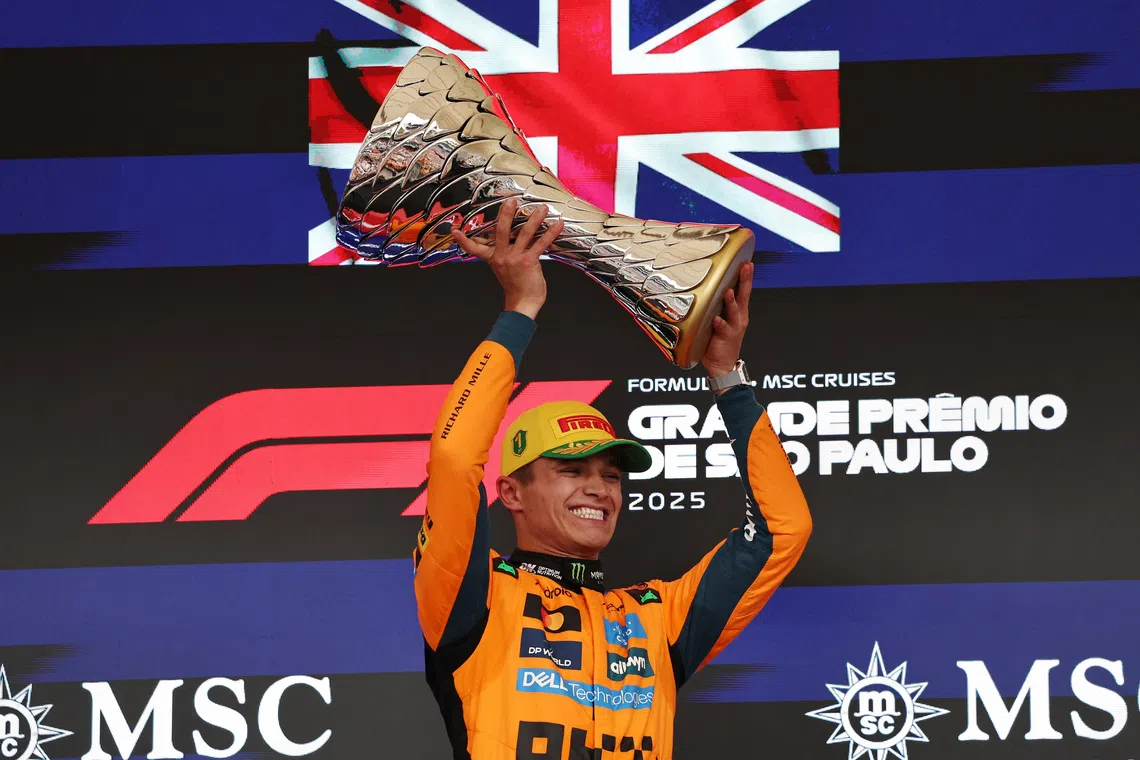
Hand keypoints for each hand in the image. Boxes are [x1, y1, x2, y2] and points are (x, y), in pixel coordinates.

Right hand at [453, 198, 563, 319]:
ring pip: (524, 233)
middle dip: (506, 214)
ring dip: (534, 219)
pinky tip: (557, 224)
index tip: (455, 231)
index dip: (464, 240)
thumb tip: (504, 241)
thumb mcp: (503, 269)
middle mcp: (502, 256)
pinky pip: (540, 244)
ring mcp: (515, 258)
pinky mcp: (528, 262)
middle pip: (501, 231)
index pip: (474, 248)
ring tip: (542, 208)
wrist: (522, 304)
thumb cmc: (515, 287)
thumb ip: (503, 254)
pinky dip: (550, 233)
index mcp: (494, 258)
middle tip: (511, 200)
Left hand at [701, 261, 753, 382]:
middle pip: (743, 296)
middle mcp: (739, 318)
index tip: (747, 263)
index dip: (746, 277)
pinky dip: (719, 323)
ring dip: (731, 302)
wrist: (723, 363)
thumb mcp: (723, 319)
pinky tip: (715, 319)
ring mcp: (733, 327)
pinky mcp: (724, 338)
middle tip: (745, 268)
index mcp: (739, 312)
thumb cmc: (721, 340)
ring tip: (729, 292)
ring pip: (734, 312)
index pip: (744, 291)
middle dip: (745, 282)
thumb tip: (712, 289)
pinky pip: (722, 329)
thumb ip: (720, 306)